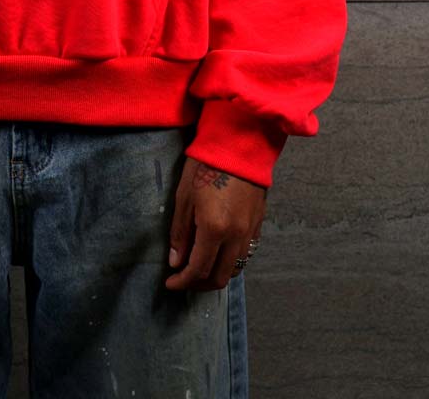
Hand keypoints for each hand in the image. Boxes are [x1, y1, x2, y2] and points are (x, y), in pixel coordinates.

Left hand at [164, 155, 266, 291]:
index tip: (170, 283)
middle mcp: (235, 237)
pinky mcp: (258, 224)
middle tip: (183, 279)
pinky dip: (230, 261)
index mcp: (214, 229)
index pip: (198, 270)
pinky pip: (245, 254)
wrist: (239, 144)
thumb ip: (181, 232)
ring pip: (235, 269)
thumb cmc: (205, 165)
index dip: (182, 282)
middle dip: (199, 284)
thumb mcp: (184, 196)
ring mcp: (250, 232)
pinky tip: (218, 252)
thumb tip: (176, 262)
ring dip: (216, 274)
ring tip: (199, 267)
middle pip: (219, 277)